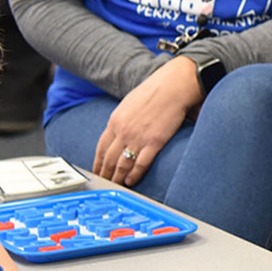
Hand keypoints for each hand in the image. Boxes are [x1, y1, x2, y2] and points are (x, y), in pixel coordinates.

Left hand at [93, 55, 200, 186]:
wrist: (173, 86)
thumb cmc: (155, 91)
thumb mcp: (129, 103)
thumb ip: (122, 119)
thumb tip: (119, 131)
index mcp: (115, 120)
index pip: (101, 148)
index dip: (98, 163)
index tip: (98, 171)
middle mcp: (123, 131)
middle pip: (109, 159)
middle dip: (106, 174)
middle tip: (105, 183)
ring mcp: (138, 138)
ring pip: (122, 165)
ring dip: (119, 178)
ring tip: (118, 185)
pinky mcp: (154, 142)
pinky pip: (140, 164)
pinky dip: (134, 175)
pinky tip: (132, 180)